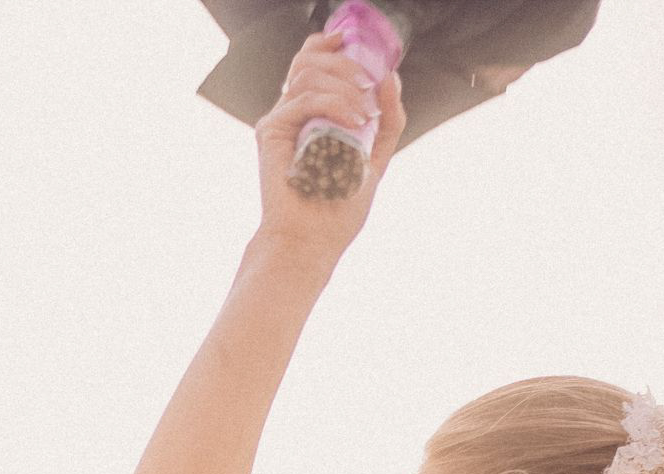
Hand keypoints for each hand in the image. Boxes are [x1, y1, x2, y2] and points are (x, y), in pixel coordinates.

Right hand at [254, 32, 406, 266]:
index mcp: (311, 115)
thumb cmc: (338, 209)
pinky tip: (352, 122)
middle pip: (310, 60)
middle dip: (346, 65)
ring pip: (308, 73)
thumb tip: (392, 78)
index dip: (328, 45)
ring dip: (344, 86)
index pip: (312, 63)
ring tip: (363, 116)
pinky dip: (334, 104)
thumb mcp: (375, 157)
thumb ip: (387, 120)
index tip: (351, 42)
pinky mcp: (271, 132)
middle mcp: (292, 114)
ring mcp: (280, 122)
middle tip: (369, 88)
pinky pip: (305, 99)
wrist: (314, 241)